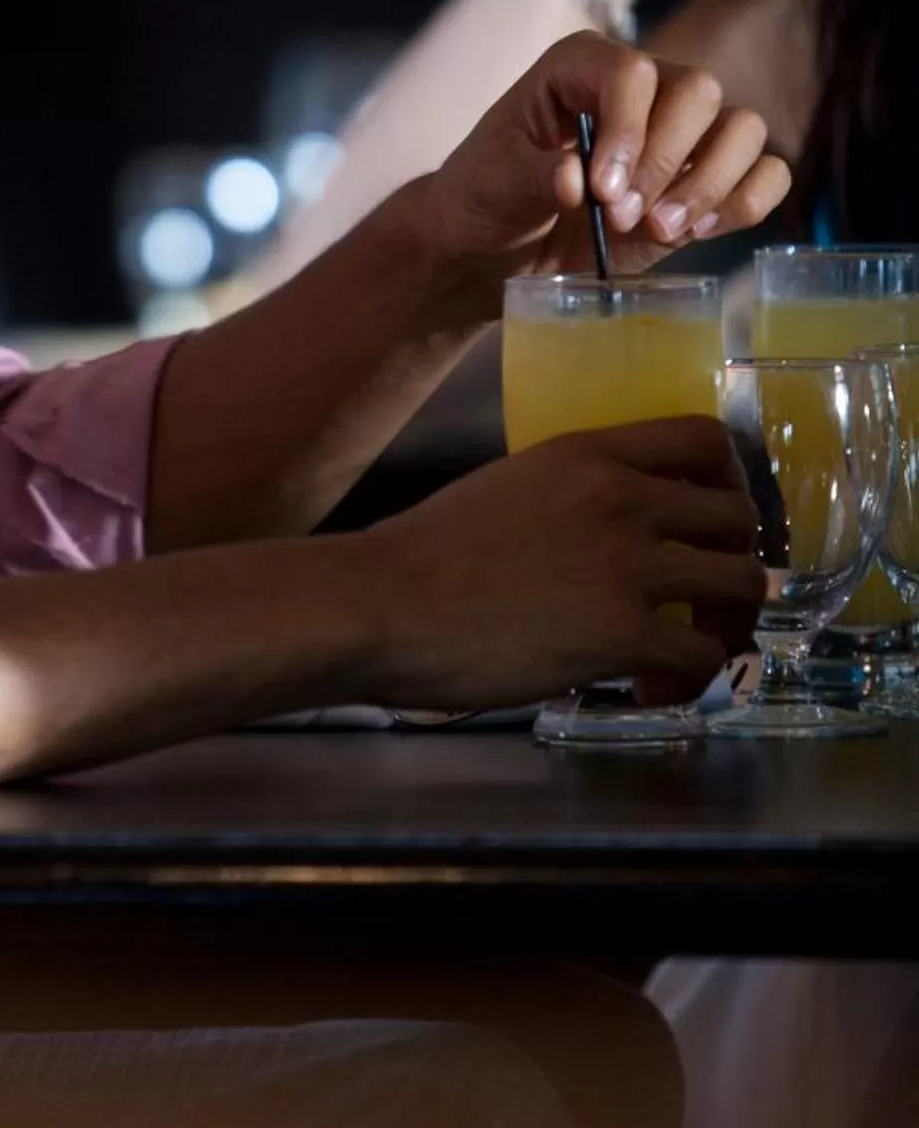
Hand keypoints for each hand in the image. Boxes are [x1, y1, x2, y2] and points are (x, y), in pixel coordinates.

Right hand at [356, 420, 763, 712]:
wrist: (385, 605)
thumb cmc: (426, 554)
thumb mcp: (511, 487)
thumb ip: (573, 497)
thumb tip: (606, 537)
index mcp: (589, 455)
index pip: (705, 439)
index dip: (730, 483)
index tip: (712, 521)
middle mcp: (622, 499)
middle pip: (738, 519)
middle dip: (736, 562)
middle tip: (706, 600)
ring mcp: (628, 565)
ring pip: (741, 583)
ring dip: (727, 622)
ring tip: (690, 649)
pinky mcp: (622, 632)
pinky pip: (702, 653)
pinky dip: (691, 676)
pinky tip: (651, 688)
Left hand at [417, 31, 789, 305]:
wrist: (496, 250)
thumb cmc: (486, 200)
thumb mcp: (492, 184)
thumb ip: (532, 176)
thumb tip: (575, 179)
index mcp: (584, 65)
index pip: (633, 72)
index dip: (629, 130)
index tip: (602, 192)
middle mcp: (644, 87)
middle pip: (699, 92)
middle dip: (667, 161)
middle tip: (622, 216)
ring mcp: (681, 134)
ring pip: (743, 129)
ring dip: (709, 184)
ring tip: (658, 230)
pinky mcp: (704, 182)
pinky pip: (764, 175)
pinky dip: (743, 203)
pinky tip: (695, 232)